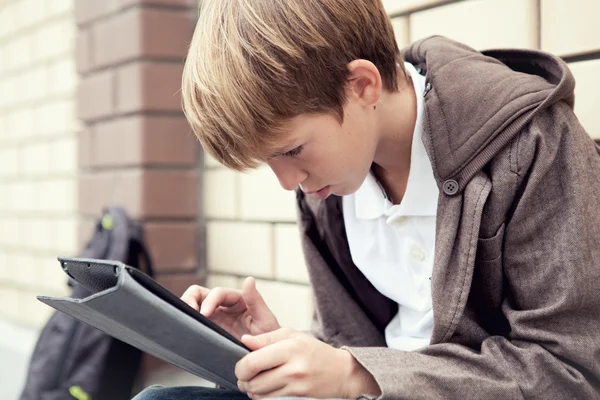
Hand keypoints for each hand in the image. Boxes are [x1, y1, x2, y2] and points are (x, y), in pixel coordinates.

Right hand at [181, 277, 279, 339]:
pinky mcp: (208, 330)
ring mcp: (214, 318)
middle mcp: (224, 305)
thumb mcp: (266, 320)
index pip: (218, 293)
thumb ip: (256, 301)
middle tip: (188, 313)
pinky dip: (187, 323)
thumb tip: (249, 279)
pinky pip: (194, 323)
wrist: (265, 361)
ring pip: (193, 306)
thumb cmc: (269, 339)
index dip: (209, 301)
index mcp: (238, 299)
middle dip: (191, 299)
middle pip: (200, 293)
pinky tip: (186, 332)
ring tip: (184, 322)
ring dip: (185, 309)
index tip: (204, 313)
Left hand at [235, 328, 380, 398]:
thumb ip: (266, 338)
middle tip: (245, 377)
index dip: (240, 368)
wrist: (341, 372)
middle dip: (244, 381)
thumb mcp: (293, 336)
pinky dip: (264, 398)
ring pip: (260, 395)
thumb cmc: (315, 351)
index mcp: (290, 348)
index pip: (253, 362)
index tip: (240, 367)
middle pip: (254, 382)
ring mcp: (297, 387)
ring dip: (253, 391)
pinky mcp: (299, 399)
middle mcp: (294, 369)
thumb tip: (244, 340)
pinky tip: (267, 391)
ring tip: (256, 383)